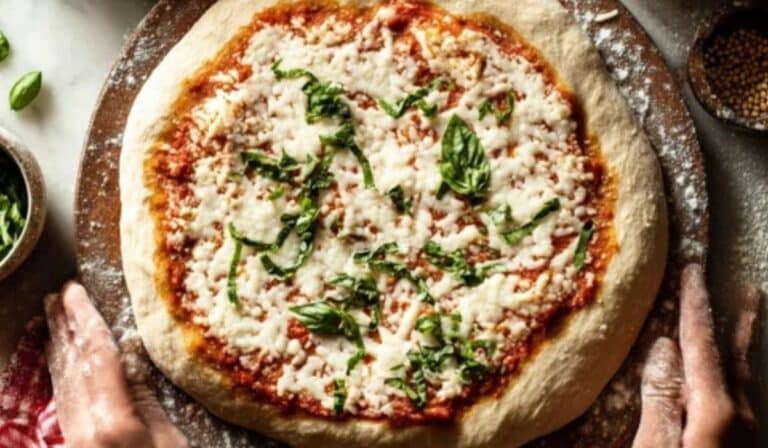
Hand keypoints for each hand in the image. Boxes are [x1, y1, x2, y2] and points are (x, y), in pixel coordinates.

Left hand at [44, 281, 187, 447]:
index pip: (96, 358)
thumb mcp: (169, 438)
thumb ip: (146, 397)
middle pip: (72, 366)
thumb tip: (132, 355)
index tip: (75, 291)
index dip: (85, 320)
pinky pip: (63, 399)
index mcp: (111, 420)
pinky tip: (61, 358)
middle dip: (64, 327)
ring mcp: (73, 436)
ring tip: (53, 317)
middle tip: (57, 295)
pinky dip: (62, 372)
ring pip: (63, 382)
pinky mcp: (73, 442)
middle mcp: (82, 426)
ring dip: (59, 346)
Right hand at [632, 264, 758, 447]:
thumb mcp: (655, 446)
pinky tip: (729, 379)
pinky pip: (739, 396)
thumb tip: (663, 348)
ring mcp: (744, 433)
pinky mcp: (740, 447)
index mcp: (716, 409)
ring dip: (741, 346)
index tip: (693, 271)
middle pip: (734, 357)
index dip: (694, 305)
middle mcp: (738, 415)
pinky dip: (735, 372)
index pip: (701, 344)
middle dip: (738, 321)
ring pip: (740, 377)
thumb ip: (659, 399)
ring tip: (748, 322)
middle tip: (750, 291)